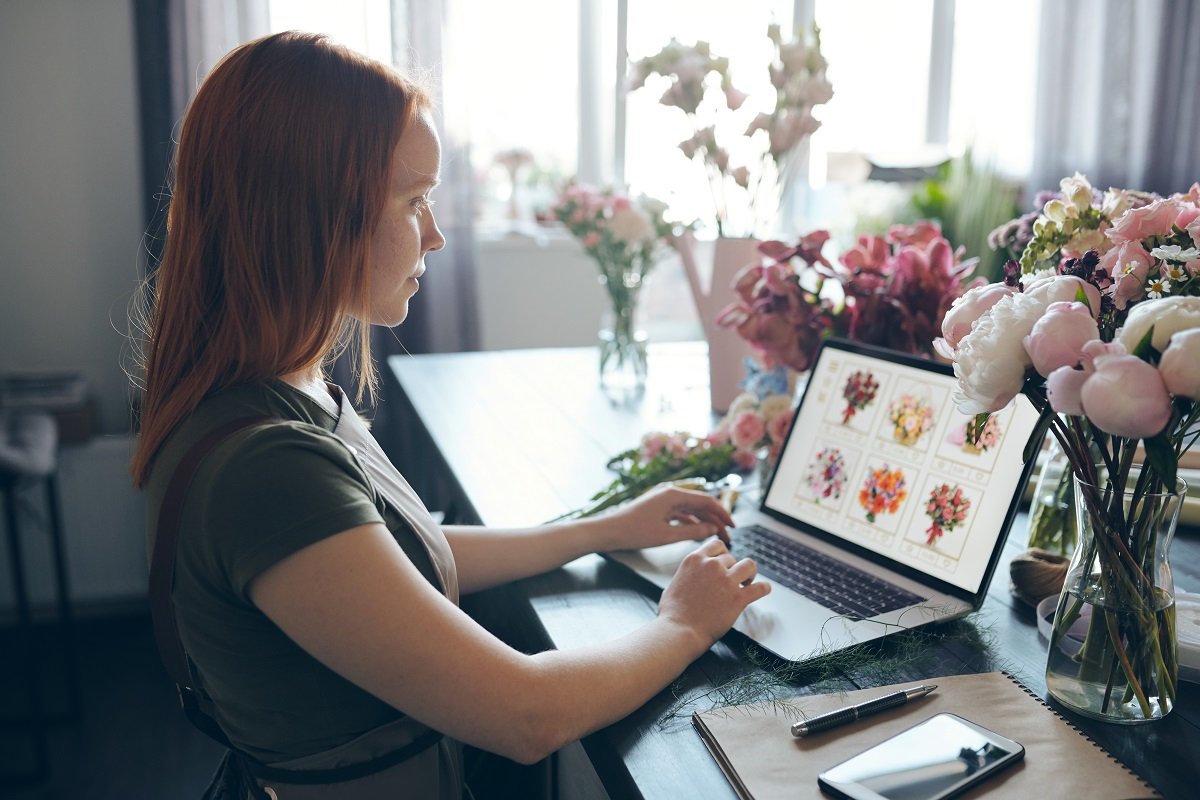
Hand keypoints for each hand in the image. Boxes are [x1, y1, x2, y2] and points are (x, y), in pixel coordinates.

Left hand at [598, 483, 734, 550]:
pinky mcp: (658, 507)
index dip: (722, 513)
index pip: (706, 500)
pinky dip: (691, 522)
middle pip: (700, 504)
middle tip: (728, 536)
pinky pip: (680, 513)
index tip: (734, 526)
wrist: (608, 531)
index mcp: (673, 494)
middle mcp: (670, 492)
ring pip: (691, 509)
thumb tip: (714, 529)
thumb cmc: (634, 533)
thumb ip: (693, 532)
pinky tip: (699, 532)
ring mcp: (663, 499)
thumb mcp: (667, 535)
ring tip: (716, 536)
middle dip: (716, 519)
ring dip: (704, 522)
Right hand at [657, 537, 769, 646]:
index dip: (724, 554)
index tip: (725, 563)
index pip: (717, 545)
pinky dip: (764, 588)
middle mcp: (711, 565)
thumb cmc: (672, 614)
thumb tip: (690, 579)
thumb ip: (687, 576)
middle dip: (732, 569)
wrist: (678, 631)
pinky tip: (763, 590)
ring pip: (749, 565)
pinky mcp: (738, 598)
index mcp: (695, 559)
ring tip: (747, 582)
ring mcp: (726, 580)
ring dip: (749, 573)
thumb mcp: (674, 584)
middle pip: (732, 558)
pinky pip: (760, 588)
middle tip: (731, 582)